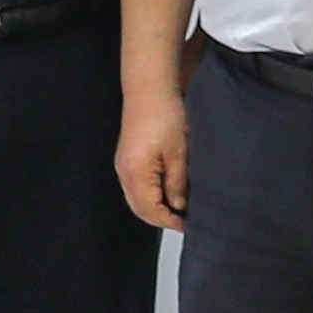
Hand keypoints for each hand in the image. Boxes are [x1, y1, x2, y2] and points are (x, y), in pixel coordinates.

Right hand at [116, 88, 191, 230]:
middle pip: (140, 208)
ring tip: (180, 209)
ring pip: (137, 198)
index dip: (170, 221)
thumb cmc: (165, 114)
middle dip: (162, 218)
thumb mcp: (179, 152)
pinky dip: (152, 195)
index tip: (189, 225)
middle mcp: (124, 172)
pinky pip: (136, 186)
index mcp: (135, 173)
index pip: (150, 211)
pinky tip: (169, 191)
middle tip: (186, 221)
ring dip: (157, 207)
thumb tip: (179, 206)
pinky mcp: (128, 158)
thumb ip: (177, 183)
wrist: (150, 88)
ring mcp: (123, 165)